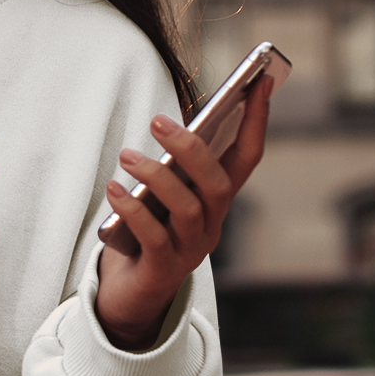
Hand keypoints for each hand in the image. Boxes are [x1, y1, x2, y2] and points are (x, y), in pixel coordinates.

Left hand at [95, 76, 273, 350]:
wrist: (131, 296)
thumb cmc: (145, 232)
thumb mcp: (162, 194)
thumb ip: (171, 166)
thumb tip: (167, 125)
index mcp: (216, 201)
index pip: (248, 156)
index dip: (257, 119)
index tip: (260, 79)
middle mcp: (212, 226)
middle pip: (217, 184)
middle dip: (192, 149)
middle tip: (156, 121)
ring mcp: (191, 250)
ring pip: (187, 208)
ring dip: (156, 177)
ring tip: (126, 156)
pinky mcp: (163, 270)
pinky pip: (154, 237)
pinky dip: (134, 210)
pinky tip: (114, 190)